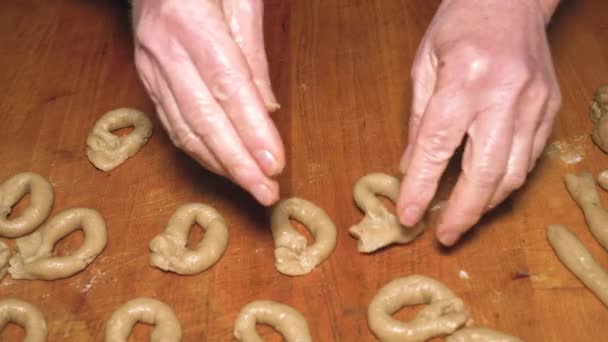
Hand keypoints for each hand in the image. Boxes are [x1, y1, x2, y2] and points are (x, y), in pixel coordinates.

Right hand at [131, 0, 283, 204]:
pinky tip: (221, 167)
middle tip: (267, 192)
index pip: (227, 86)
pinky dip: (199, 151)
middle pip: (204, 118)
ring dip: (220, 165)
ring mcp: (150, 67)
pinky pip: (172, 124)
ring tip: (251, 188)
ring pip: (185, 128)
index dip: (251, 129)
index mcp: (191, 21)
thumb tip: (267, 107)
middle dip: (238, 162)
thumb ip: (253, 50)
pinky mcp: (145, 79)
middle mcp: (164, 49)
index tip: (274, 163)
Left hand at [397, 0, 561, 245]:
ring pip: (513, 174)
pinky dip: (505, 181)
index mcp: (464, 79)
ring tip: (463, 218)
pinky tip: (487, 190)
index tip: (407, 217)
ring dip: (486, 204)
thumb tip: (407, 167)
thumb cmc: (461, 25)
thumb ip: (419, 120)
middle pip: (484, 173)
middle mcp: (505, 95)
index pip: (437, 147)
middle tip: (445, 236)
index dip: (420, 187)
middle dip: (462, 213)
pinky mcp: (549, 109)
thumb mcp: (425, 66)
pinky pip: (529, 159)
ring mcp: (534, 104)